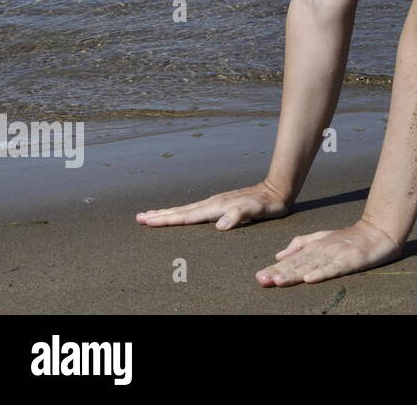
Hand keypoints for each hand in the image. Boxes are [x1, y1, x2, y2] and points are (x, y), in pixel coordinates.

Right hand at [135, 179, 291, 229]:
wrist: (277, 190)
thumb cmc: (267, 204)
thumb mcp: (256, 211)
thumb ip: (238, 216)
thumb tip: (220, 226)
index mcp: (216, 207)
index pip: (186, 216)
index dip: (166, 220)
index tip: (147, 220)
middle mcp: (212, 203)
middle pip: (180, 211)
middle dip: (159, 215)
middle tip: (139, 218)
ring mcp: (215, 202)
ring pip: (186, 209)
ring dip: (167, 213)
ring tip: (150, 215)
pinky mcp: (220, 204)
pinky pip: (194, 209)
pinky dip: (181, 212)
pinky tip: (179, 214)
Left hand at [256, 217, 403, 285]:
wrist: (379, 232)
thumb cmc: (350, 238)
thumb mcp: (323, 237)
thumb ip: (301, 244)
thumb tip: (278, 254)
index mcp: (315, 246)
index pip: (292, 259)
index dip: (275, 268)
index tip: (259, 276)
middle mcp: (323, 249)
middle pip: (298, 263)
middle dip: (279, 272)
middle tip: (262, 280)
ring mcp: (336, 254)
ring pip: (311, 266)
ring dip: (294, 273)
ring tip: (278, 281)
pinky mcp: (350, 260)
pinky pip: (334, 268)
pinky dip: (321, 273)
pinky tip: (309, 279)